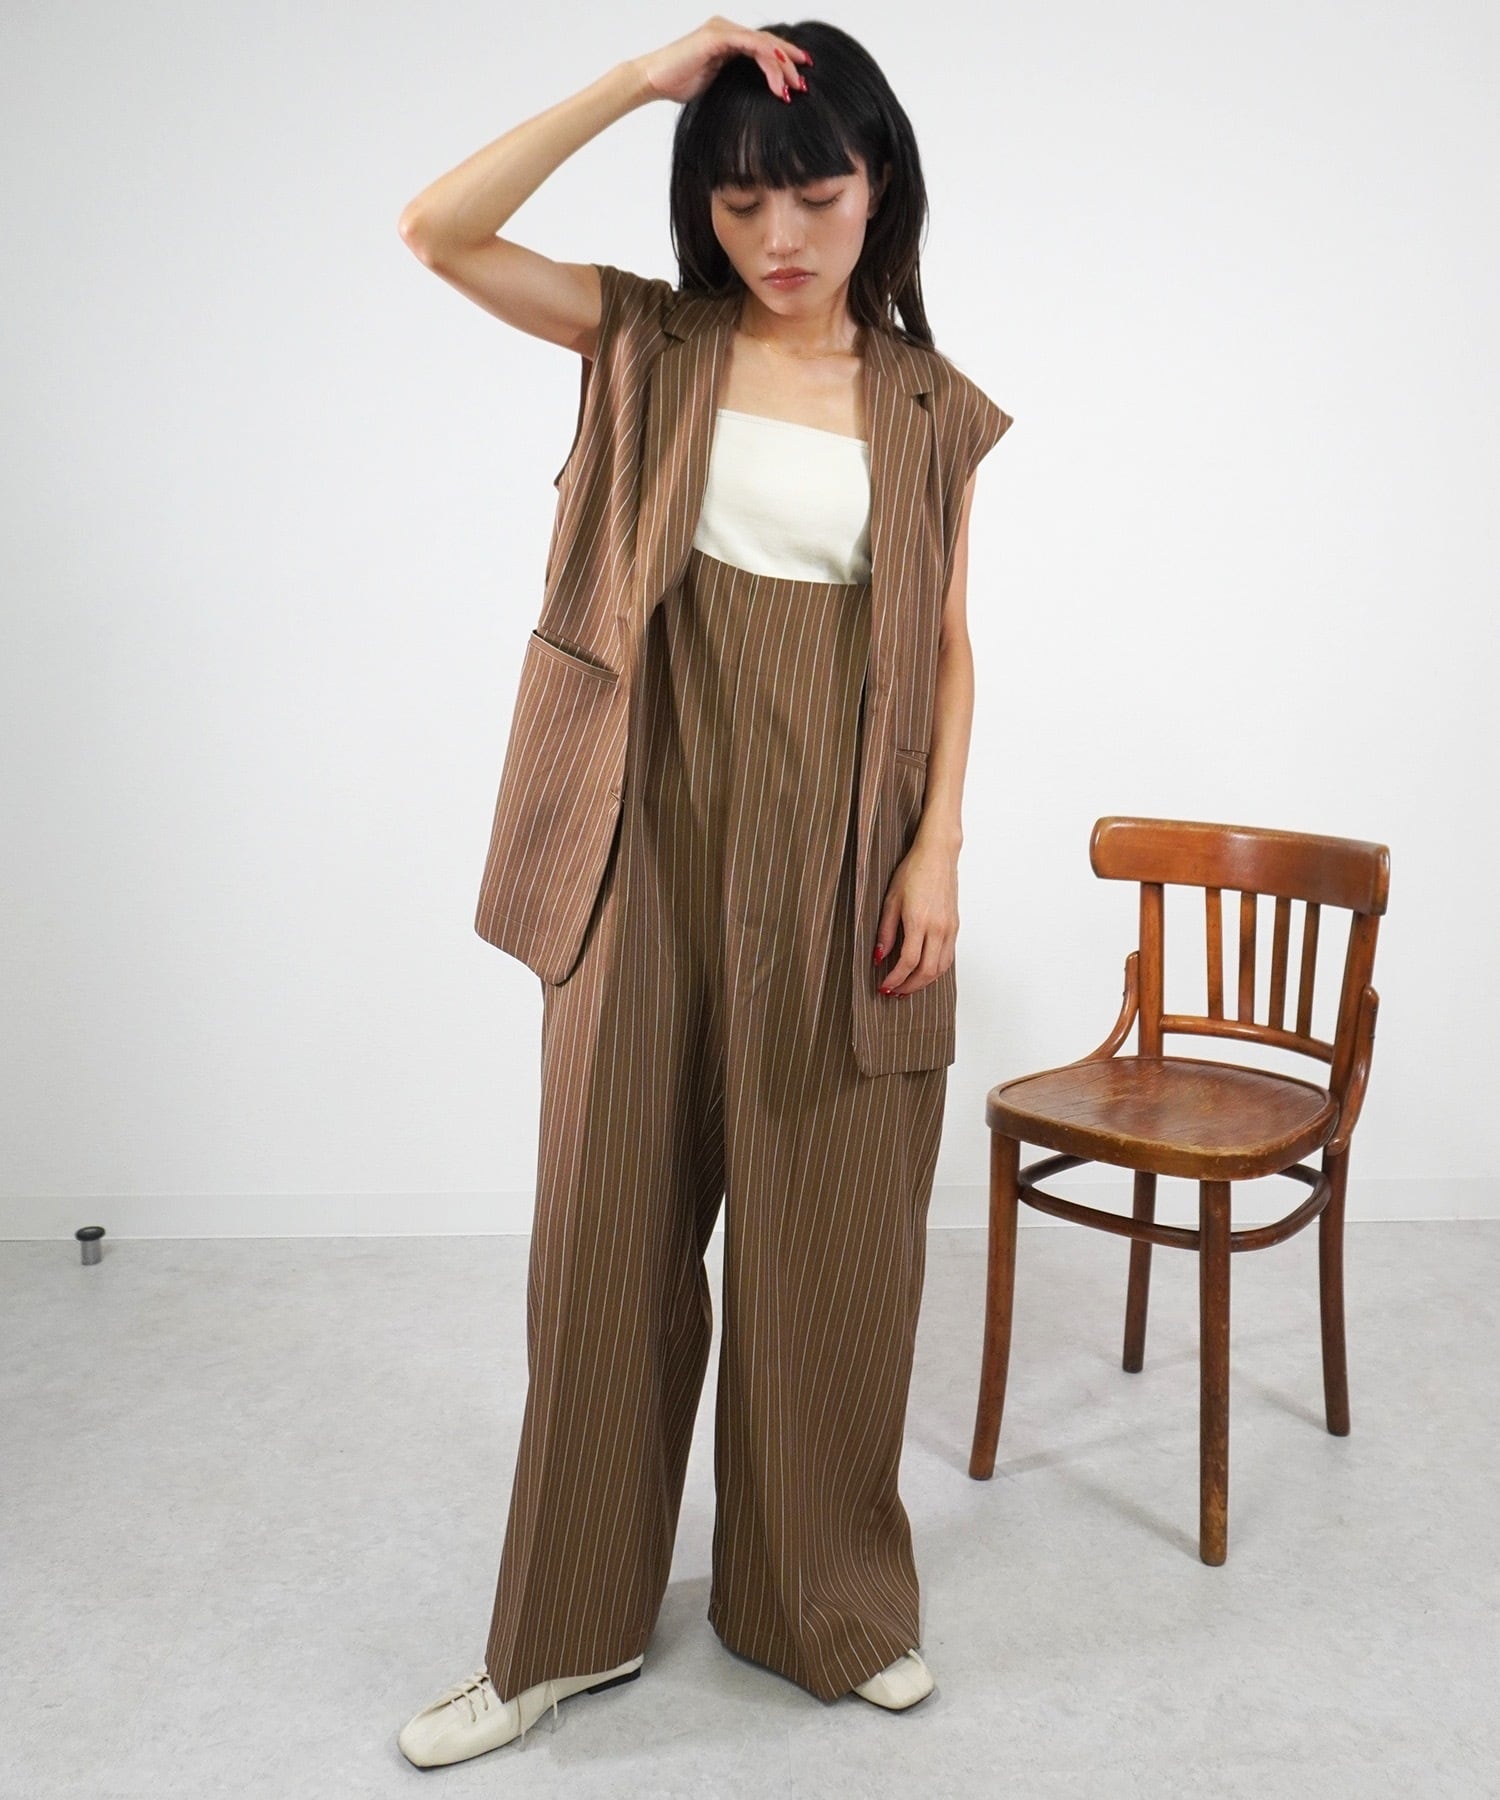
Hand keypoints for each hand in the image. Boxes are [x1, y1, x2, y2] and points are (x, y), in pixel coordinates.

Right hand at [633, 16, 811, 106]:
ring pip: (763, 44)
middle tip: (804, 84)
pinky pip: (751, 45)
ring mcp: (722, 31)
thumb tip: (756, 99)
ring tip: (794, 86)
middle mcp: (727, 31)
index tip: (800, 80)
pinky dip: (768, 60)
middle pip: (768, 43)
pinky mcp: (717, 37)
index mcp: (728, 41)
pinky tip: (779, 77)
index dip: (784, 62)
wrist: (652, 81)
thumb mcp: (716, 85)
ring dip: (782, 65)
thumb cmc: (678, 85)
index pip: (763, 47)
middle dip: (790, 63)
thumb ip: (735, 82)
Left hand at [874, 842, 958, 998]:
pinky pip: (948, 957)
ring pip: (940, 968)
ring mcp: (949, 928)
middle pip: (927, 971)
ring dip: (924, 982)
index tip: (884, 987)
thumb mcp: (890, 900)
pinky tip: (923, 972)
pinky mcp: (955, 927)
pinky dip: (935, 971)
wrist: (938, 856)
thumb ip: (885, 931)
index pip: (908, 962)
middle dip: (909, 986)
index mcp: (919, 921)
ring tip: (907, 987)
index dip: (895, 979)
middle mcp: (938, 928)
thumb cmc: (912, 872)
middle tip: (894, 993)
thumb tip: (879, 957)